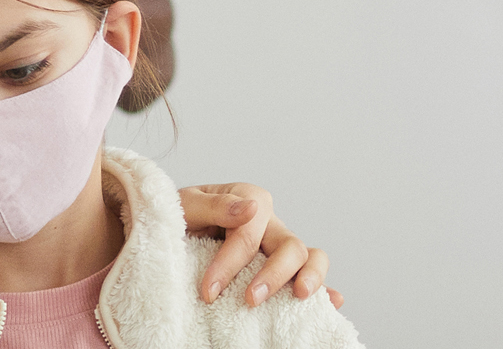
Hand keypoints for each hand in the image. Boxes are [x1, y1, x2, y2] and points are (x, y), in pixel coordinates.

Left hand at [177, 183, 342, 307]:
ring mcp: (278, 246)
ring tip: (300, 296)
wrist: (170, 232)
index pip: (249, 233)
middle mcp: (270, 223)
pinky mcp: (281, 268)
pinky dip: (324, 289)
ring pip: (310, 256)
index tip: (208, 292)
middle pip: (290, 244)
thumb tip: (250, 209)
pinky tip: (332, 301)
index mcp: (249, 200)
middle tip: (250, 299)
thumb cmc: (179, 218)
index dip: (230, 263)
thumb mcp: (186, 204)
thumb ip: (215, 204)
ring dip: (310, 276)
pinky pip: (308, 276)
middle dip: (274, 274)